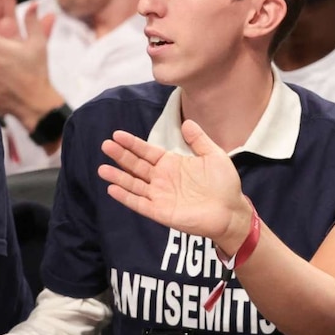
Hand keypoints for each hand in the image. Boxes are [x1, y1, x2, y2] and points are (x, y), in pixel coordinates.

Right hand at [98, 120, 252, 251]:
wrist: (231, 211)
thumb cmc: (224, 185)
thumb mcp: (213, 156)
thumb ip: (198, 140)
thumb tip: (187, 122)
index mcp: (172, 164)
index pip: (147, 152)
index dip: (133, 144)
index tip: (117, 134)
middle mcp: (162, 179)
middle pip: (136, 166)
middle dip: (121, 156)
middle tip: (105, 145)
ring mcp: (160, 196)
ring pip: (134, 184)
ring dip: (118, 176)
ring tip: (102, 168)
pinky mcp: (160, 212)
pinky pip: (139, 204)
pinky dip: (126, 197)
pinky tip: (112, 188)